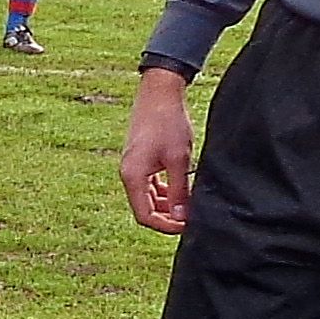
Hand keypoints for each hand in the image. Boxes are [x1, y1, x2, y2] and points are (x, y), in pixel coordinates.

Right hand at [119, 67, 195, 235]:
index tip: (187, 225)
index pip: (145, 216)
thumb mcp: (179, 160)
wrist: (159, 92)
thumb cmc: (168, 122)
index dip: (166, 226)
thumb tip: (182, 217)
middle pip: (145, 209)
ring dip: (167, 205)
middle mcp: (128, 174)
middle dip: (167, 217)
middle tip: (191, 217)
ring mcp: (132, 167)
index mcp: (132, 176)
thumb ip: (179, 191)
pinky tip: (180, 189)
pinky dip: (164, 191)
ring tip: (189, 204)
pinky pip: (149, 185)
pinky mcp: (139, 160)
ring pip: (148, 198)